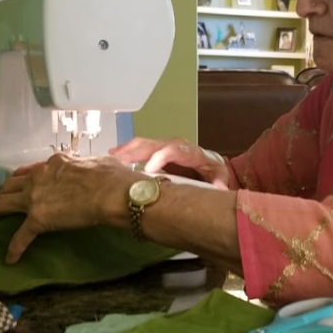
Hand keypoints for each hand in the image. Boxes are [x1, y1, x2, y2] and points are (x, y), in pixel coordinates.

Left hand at [0, 153, 130, 262]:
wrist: (113, 193)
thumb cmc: (113, 176)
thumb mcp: (99, 162)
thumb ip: (92, 166)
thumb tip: (102, 168)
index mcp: (54, 163)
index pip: (32, 170)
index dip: (22, 177)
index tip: (18, 182)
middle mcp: (38, 177)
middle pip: (9, 184)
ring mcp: (35, 198)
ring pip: (2, 203)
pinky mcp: (38, 220)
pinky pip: (21, 236)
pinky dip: (14, 247)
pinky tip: (9, 258)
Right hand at [109, 138, 235, 188]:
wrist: (216, 172)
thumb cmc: (217, 176)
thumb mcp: (221, 179)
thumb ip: (219, 183)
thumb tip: (220, 188)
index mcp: (193, 153)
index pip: (175, 150)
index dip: (161, 156)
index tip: (147, 169)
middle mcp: (178, 147)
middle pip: (155, 144)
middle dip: (137, 151)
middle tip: (119, 160)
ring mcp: (167, 149)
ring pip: (145, 145)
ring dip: (128, 150)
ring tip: (111, 158)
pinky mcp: (159, 155)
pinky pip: (141, 150)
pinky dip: (127, 153)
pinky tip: (114, 158)